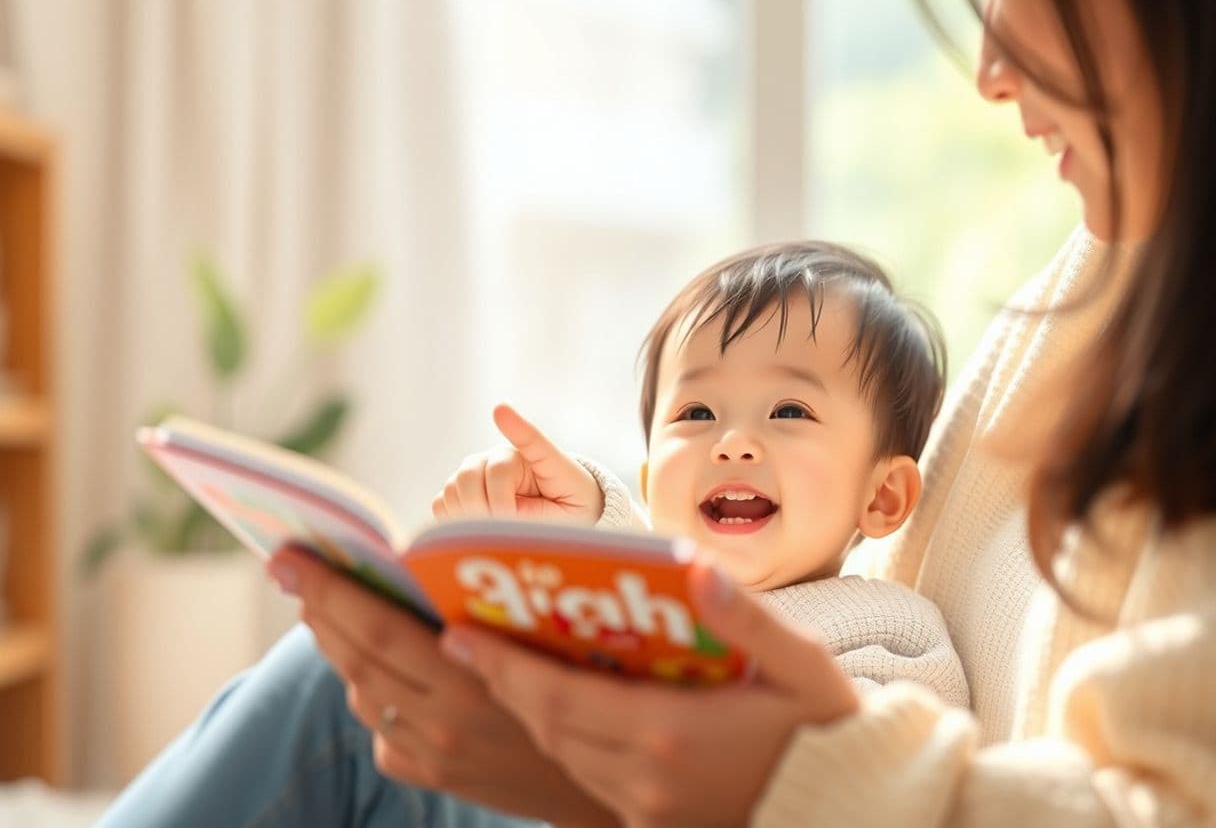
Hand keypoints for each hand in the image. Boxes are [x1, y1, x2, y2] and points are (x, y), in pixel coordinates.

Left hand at [267, 545, 617, 827]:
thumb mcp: (541, 640)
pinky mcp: (430, 776)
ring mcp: (431, 756)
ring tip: (335, 611)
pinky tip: (389, 674)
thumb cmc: (589, 686)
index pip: (376, 627)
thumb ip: (477, 609)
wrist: (605, 786)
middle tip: (293, 569)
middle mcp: (440, 724)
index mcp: (469, 679)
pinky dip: (376, 694)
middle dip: (317, 608)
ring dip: (342, 648)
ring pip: (361, 692)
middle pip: (355, 657)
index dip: (326, 589)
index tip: (286, 556)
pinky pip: (382, 729)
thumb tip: (411, 564)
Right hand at [431, 403, 603, 524]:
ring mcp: (474, 471)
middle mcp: (496, 457)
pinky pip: (442, 504)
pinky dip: (454, 520)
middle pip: (471, 475)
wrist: (556, 509)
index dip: (513, 428)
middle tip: (506, 527)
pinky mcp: (459, 489)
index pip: (520, 448)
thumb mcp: (571, 507)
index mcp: (530, 455)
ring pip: (453, 489)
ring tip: (495, 530)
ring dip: (470, 516)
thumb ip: (542, 505)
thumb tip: (507, 494)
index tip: (501, 410)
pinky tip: (476, 528)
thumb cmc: (567, 505)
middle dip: (485, 507)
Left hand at [439, 560, 859, 827]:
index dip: (503, 667)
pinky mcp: (655, 824)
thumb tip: (695, 567)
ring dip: (527, 712)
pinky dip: (563, 742)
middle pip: (549, 727)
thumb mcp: (800, 662)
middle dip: (500, 683)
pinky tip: (557, 711)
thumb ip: (746, 617)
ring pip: (564, 756)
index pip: (561, 697)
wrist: (850, 803)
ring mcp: (648, 808)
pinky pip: (588, 780)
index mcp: (674, 732)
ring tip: (496, 667)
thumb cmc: (827, 724)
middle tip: (459, 639)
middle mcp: (648, 777)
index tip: (458, 633)